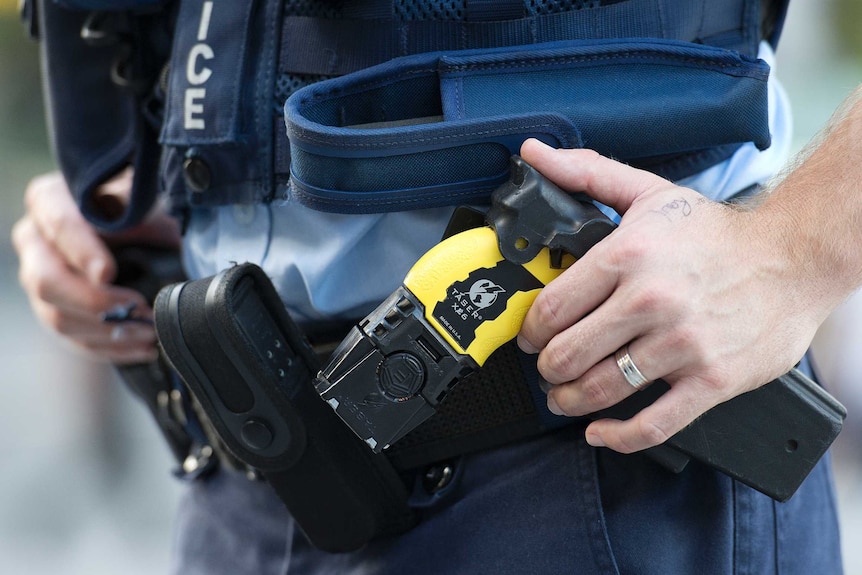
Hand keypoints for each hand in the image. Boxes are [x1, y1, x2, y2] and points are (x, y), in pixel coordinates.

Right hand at [11, 171, 179, 363]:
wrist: (138, 229)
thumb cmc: (139, 209)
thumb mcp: (142, 201)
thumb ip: (137, 213)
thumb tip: (145, 232)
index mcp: (50, 200)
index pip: (60, 225)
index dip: (82, 252)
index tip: (108, 273)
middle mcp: (34, 241)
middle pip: (47, 281)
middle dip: (96, 302)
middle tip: (139, 309)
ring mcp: (39, 280)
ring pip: (58, 318)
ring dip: (108, 332)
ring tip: (150, 331)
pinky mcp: (54, 311)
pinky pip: (73, 340)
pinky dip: (111, 348)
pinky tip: (143, 347)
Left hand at [517, 139, 827, 453]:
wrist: (795, 256)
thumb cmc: (717, 233)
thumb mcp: (647, 192)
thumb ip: (585, 174)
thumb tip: (534, 155)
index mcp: (628, 256)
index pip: (552, 308)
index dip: (530, 330)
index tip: (530, 337)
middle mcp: (652, 302)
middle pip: (569, 354)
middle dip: (547, 369)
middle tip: (546, 369)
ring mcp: (682, 345)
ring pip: (602, 390)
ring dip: (570, 400)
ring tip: (564, 397)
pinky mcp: (712, 380)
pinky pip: (654, 424)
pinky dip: (618, 436)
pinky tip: (600, 431)